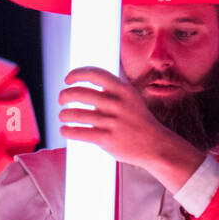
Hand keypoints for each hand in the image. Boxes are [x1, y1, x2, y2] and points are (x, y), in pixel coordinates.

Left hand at [57, 66, 204, 192]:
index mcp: (123, 90)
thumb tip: (87, 82)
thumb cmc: (139, 122)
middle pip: (80, 93)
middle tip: (62, 99)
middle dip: (65, 95)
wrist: (156, 145)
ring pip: (76, 114)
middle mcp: (116, 104)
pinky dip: (68, 130)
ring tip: (63, 116)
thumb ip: (113, 90)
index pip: (94, 74)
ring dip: (64, 115)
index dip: (77, 74)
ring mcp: (112, 122)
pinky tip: (65, 130)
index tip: (68, 80)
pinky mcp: (107, 139)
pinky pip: (79, 132)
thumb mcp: (131, 99)